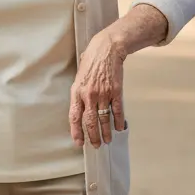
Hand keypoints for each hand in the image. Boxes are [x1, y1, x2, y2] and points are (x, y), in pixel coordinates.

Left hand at [69, 27, 125, 147]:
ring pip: (104, 118)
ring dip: (106, 132)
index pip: (75, 116)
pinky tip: (119, 127)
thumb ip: (79, 91)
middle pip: (90, 121)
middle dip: (93, 136)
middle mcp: (89, 95)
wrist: (107, 49)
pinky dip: (119, 120)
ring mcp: (103, 94)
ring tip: (107, 140)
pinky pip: (117, 110)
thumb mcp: (79, 75)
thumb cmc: (92, 59)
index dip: (76, 131)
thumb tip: (80, 105)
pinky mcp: (116, 91)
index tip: (79, 142)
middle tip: (96, 145)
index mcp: (77, 91)